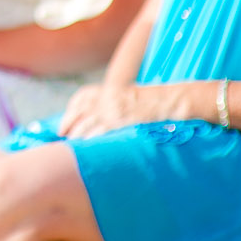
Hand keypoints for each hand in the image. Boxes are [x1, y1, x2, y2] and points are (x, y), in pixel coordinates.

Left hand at [57, 82, 191, 138]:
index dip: (70, 112)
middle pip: (79, 113)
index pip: (81, 98)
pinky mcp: (122, 123)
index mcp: (110, 90)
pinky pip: (100, 133)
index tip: (63, 126)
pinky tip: (87, 150)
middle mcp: (107, 98)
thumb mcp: (133, 97)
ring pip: (86, 125)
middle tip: (63, 138)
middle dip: (68, 126)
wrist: (177, 101)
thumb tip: (103, 121)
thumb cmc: (159, 102)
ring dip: (77, 137)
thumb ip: (116, 105)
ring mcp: (114, 110)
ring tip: (72, 149)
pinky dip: (90, 141)